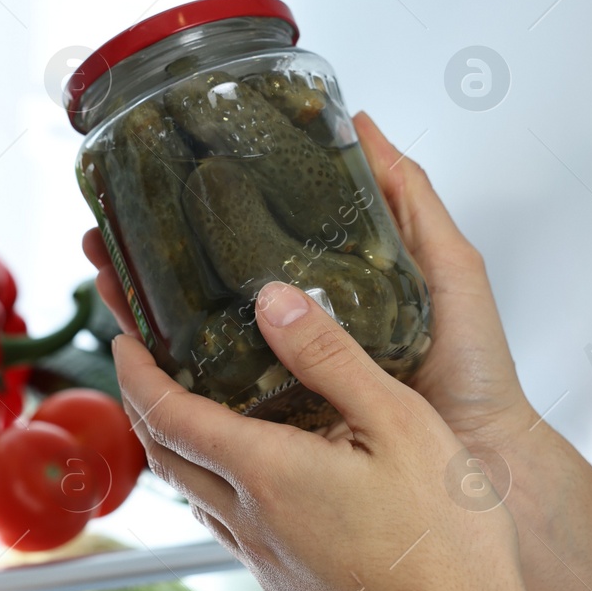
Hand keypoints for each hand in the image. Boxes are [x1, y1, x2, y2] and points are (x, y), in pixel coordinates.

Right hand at [82, 111, 544, 462]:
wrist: (487, 464)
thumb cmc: (477, 373)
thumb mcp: (450, 267)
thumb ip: (409, 200)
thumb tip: (362, 126)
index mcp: (330, 295)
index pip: (249, 251)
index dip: (202, 223)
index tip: (158, 190)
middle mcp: (297, 341)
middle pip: (205, 295)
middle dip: (150, 264)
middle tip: (105, 236)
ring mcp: (283, 389)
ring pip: (193, 347)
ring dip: (144, 310)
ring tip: (104, 276)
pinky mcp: (281, 436)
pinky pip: (214, 407)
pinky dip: (169, 381)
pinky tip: (138, 352)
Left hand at [111, 281, 591, 590]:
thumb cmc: (447, 543)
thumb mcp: (400, 421)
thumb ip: (331, 358)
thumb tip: (273, 303)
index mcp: (267, 475)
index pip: (167, 415)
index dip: (136, 371)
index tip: (123, 339)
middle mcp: (251, 524)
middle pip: (167, 458)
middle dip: (144, 404)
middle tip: (147, 363)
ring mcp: (267, 563)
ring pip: (195, 497)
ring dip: (179, 449)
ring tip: (197, 408)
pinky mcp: (289, 589)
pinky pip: (229, 528)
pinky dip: (217, 487)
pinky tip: (258, 476)